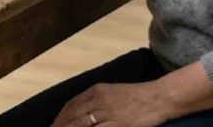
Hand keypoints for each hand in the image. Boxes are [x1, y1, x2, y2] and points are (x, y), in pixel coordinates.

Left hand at [52, 82, 170, 126]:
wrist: (159, 97)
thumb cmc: (137, 96)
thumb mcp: (113, 92)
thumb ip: (96, 101)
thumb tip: (81, 113)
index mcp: (96, 90)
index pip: (71, 106)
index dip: (60, 118)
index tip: (53, 126)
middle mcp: (99, 100)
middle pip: (72, 117)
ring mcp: (107, 112)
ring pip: (80, 125)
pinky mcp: (118, 124)